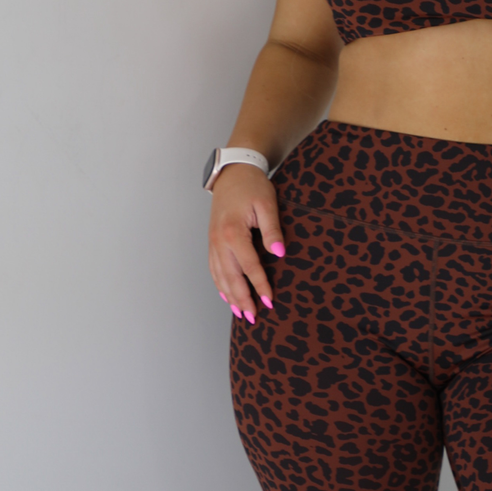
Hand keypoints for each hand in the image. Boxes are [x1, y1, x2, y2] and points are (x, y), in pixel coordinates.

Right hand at [207, 165, 284, 323]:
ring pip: (219, 276)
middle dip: (242, 299)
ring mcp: (213, 242)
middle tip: (253, 317)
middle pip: (230, 277)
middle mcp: (219, 241)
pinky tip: (227, 296)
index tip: (270, 301)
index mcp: (233, 232)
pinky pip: (214, 268)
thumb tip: (279, 253)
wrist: (233, 173)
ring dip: (230, 296)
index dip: (260, 286)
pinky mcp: (212, 242)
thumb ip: (272, 230)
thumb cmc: (252, 186)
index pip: (249, 266)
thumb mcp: (267, 204)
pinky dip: (220, 284)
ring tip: (241, 314)